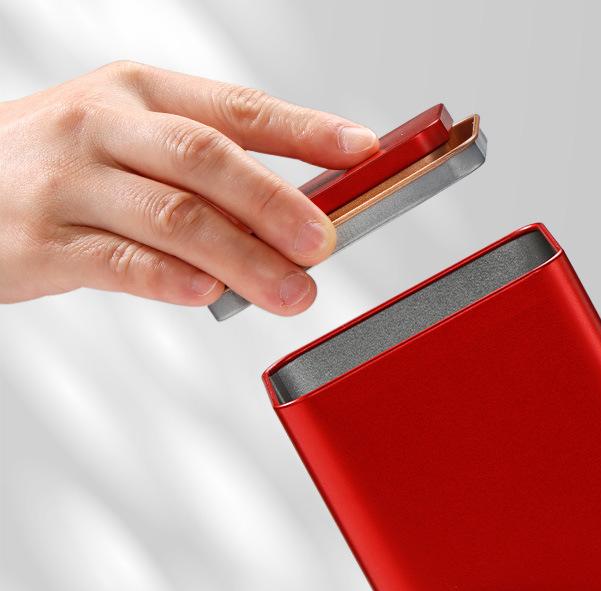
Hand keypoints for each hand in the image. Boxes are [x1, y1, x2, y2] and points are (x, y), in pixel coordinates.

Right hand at [0, 61, 378, 312]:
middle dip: (275, 203)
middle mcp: (106, 127)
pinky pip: (118, 262)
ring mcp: (72, 183)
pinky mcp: (44, 241)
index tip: (362, 150)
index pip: (239, 108)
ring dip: (243, 258)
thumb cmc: (66, 161)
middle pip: (207, 159)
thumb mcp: (135, 140)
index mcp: (141, 92)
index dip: (306, 130)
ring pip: (172, 216)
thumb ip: (209, 175)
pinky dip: (171, 279)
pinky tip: (210, 294)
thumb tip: (295, 217)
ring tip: (292, 291)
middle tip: (324, 242)